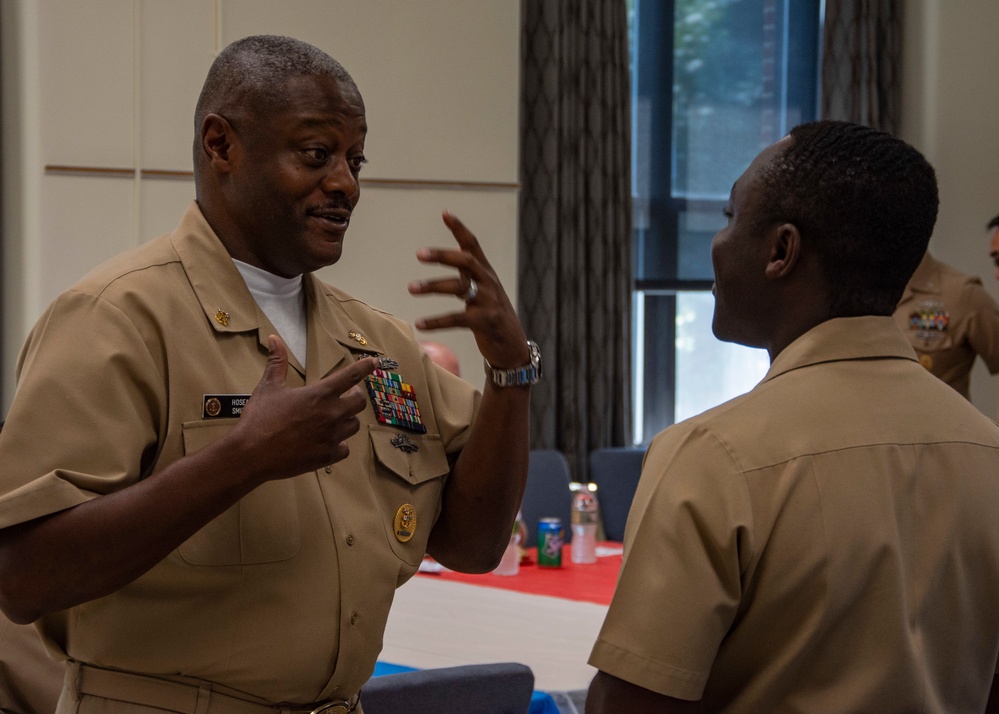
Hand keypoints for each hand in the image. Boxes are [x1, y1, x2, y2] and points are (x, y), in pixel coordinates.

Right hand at [232, 335, 378, 480]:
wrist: (251, 454)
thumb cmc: (260, 418)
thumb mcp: (269, 386)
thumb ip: (277, 362)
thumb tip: (274, 338)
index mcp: (319, 394)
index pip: (351, 376)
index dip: (365, 367)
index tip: (374, 362)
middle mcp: (331, 414)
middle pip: (360, 402)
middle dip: (355, 397)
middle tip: (345, 396)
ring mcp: (331, 437)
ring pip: (354, 425)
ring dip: (347, 420)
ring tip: (333, 419)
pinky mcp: (327, 456)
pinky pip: (344, 449)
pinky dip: (339, 444)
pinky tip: (328, 442)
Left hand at [408, 211, 529, 368]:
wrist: (513, 346)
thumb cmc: (494, 316)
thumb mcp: (486, 289)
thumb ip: (471, 270)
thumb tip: (457, 247)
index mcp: (486, 273)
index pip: (473, 245)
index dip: (460, 229)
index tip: (445, 213)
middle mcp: (488, 283)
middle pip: (466, 261)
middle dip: (443, 255)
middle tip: (419, 254)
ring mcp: (488, 301)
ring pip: (459, 287)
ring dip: (433, 286)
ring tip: (411, 288)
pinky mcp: (485, 322)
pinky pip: (457, 318)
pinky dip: (437, 321)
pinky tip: (420, 324)